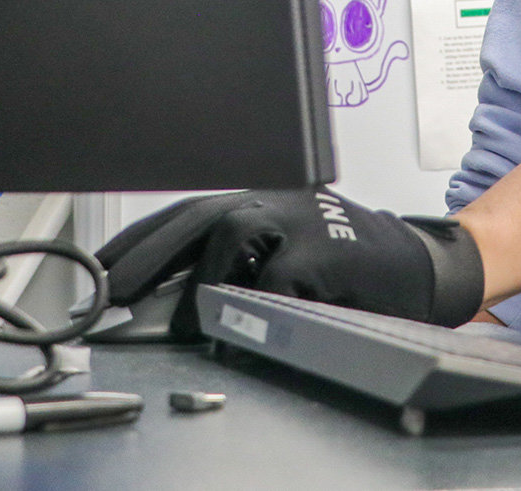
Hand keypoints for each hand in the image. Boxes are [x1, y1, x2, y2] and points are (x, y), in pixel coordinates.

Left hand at [96, 188, 483, 337]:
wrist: (420, 263)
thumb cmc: (346, 262)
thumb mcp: (283, 247)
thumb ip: (233, 258)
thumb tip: (166, 291)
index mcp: (258, 198)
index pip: (185, 212)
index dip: (139, 240)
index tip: (101, 268)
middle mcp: (274, 199)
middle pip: (196, 217)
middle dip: (145, 254)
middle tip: (108, 289)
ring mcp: (301, 220)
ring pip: (231, 234)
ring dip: (197, 280)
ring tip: (178, 320)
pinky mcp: (326, 251)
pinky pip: (277, 276)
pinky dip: (253, 299)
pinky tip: (236, 321)